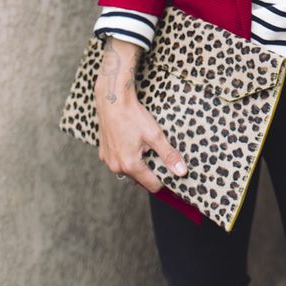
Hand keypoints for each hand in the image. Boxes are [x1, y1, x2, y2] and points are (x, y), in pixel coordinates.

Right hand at [94, 37, 187, 192]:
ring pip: (128, 170)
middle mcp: (116, 167)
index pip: (152, 185)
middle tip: (158, 154)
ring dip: (138, 164)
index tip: (171, 171)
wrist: (112, 100)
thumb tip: (181, 171)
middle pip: (140, 178)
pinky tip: (132, 143)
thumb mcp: (155, 135)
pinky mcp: (103, 153)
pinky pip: (119, 161)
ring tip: (145, 147)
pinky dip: (127, 157)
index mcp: (130, 165)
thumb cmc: (133, 116)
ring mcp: (108, 160)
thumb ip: (168, 155)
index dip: (164, 180)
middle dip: (151, 171)